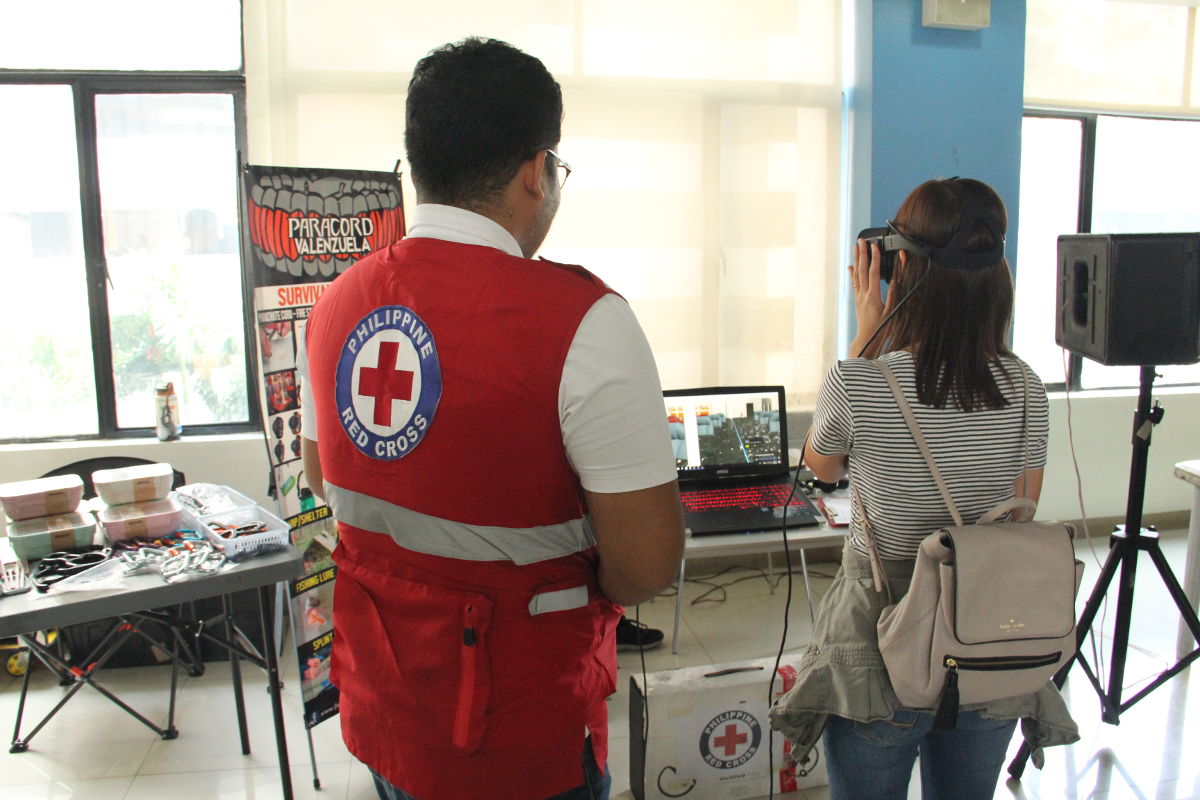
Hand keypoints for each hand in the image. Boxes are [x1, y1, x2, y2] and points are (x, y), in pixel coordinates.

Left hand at [848, 238, 885, 357]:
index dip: (874, 258)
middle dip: (862, 254)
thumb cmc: (881, 327)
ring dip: (856, 260)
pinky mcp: (857, 300)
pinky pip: (854, 283)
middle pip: (861, 270)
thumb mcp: (891, 311)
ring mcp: (858, 297)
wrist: (866, 338)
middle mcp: (863, 294)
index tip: (874, 246)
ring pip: (856, 274)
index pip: (873, 273)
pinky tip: (850, 266)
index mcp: (873, 296)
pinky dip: (852, 273)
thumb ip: (893, 294)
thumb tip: (896, 279)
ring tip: (855, 247)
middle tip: (861, 241)